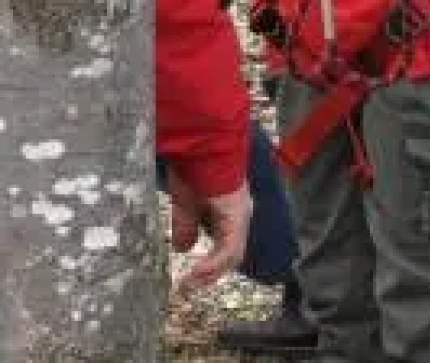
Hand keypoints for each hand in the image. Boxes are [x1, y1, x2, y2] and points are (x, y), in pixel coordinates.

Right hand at [168, 177, 250, 295]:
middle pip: (230, 255)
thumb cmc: (192, 170)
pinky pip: (229, 249)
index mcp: (228, 213)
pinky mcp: (236, 218)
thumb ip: (186, 226)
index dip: (208, 266)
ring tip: (188, 284)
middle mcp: (238, 217)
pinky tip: (195, 272)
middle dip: (209, 274)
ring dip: (210, 273)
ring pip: (231, 255)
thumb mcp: (185, 205)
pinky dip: (212, 264)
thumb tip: (183, 249)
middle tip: (187, 287)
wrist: (200, 150)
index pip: (224, 247)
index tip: (187, 279)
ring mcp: (240, 218)